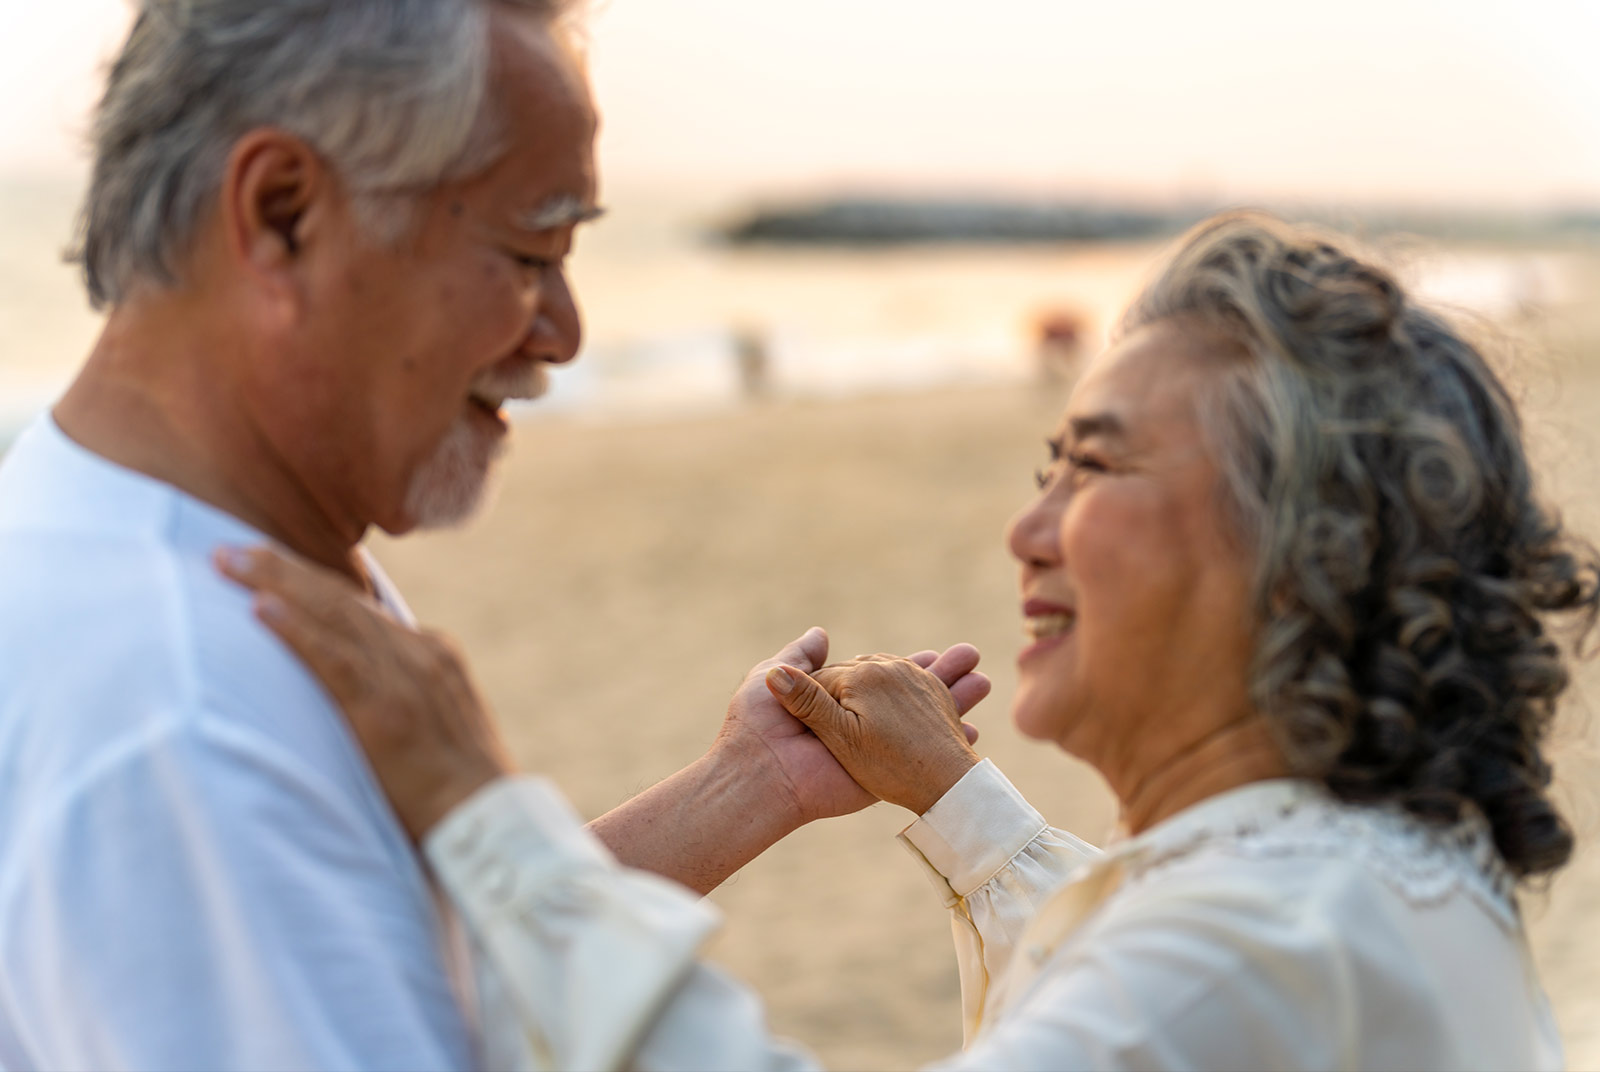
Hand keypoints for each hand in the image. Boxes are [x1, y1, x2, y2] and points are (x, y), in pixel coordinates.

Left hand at [216, 546, 511, 840]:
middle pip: (342, 599)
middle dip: (283, 570)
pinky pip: (334, 660)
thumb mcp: (439, 723)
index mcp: (433, 652)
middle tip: (230, 548)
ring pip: (333, 615)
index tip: (270, 567)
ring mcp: (405, 677)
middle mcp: (420, 652)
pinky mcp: (385, 709)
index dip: (311, 585)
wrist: (489, 819)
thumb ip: (406, 695)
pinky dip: (297, 631)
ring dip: (277, 583)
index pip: (362, 609)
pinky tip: (262, 608)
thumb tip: (362, 692)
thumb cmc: (459, 788)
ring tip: (229, 561)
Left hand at [712, 634, 989, 825]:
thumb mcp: (773, 675)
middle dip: (943, 676)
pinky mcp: (877, 767)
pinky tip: (971, 729)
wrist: (759, 772)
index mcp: (836, 701)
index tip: (937, 653)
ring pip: (922, 718)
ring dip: (955, 699)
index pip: (882, 676)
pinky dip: (946, 740)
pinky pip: (917, 751)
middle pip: (911, 694)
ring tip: (983, 681)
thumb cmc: (759, 721)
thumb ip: (800, 658)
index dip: (912, 664)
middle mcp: (859, 721)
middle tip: (972, 656)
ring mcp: (871, 745)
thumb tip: (823, 632)